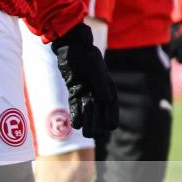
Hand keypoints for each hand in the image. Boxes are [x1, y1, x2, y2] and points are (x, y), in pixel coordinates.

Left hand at [51, 23, 118, 138]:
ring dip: (87, 121)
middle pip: (99, 110)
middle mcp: (97, 89)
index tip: (111, 127)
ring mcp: (85, 90)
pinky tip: (75, 125)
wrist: (70, 46)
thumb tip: (106, 100)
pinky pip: (75, 105)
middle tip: (96, 136)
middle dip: (98, 123)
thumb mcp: (94, 68)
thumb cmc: (85, 54)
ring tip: (86, 134)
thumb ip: (100, 84)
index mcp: (107, 84)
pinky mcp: (74, 89)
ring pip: (87, 110)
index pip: (111, 104)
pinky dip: (76, 114)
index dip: (111, 116)